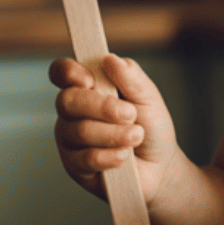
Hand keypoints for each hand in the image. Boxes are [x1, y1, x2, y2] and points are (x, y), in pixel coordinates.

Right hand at [49, 54, 177, 203]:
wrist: (161, 165)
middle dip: (102, 107)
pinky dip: (111, 156)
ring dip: (115, 134)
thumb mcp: (148, 97)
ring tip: (137, 136)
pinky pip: (85, 158)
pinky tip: (125, 156)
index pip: (62, 72)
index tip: (88, 80)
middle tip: (131, 114)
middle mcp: (72, 111)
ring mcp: (69, 139)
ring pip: (79, 131)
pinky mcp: (74, 166)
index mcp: (87, 87)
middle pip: (67, 101)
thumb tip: (111, 58)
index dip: (67, 72)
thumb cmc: (152, 126)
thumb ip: (131, 77)